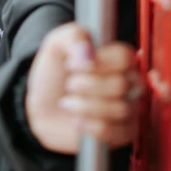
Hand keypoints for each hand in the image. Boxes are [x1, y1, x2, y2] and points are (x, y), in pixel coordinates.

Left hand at [25, 22, 141, 153]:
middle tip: (70, 84)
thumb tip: (88, 51)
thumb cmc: (54, 73)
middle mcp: (128, 81)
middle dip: (88, 86)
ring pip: (121, 109)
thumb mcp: (56, 44)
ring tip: (68, 102)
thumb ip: (73, 36)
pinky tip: (77, 121)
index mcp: (117, 57)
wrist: (42, 106)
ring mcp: (128, 108)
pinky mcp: (123, 133)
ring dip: (87, 107)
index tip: (74, 64)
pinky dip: (93, 128)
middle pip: (122, 85)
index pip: (125, 57)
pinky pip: (118, 133)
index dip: (99, 62)